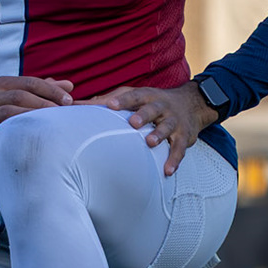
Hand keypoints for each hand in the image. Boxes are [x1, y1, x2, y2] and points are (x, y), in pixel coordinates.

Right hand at [0, 76, 73, 156]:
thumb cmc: (1, 108)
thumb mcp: (18, 94)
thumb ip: (43, 89)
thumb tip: (69, 86)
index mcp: (4, 83)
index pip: (31, 82)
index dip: (51, 91)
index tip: (69, 101)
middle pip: (21, 95)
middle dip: (44, 104)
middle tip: (62, 114)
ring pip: (9, 111)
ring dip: (31, 117)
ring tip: (50, 125)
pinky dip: (14, 133)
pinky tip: (30, 137)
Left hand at [92, 82, 216, 176]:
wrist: (192, 104)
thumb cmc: (152, 102)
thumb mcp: (133, 96)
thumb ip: (106, 100)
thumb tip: (75, 103)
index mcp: (146, 96)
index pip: (133, 96)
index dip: (122, 100)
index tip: (110, 104)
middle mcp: (161, 106)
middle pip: (152, 109)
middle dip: (143, 115)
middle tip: (133, 123)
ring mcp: (173, 121)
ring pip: (166, 127)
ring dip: (159, 134)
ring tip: (150, 142)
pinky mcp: (183, 137)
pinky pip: (179, 149)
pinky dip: (174, 160)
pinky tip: (167, 171)